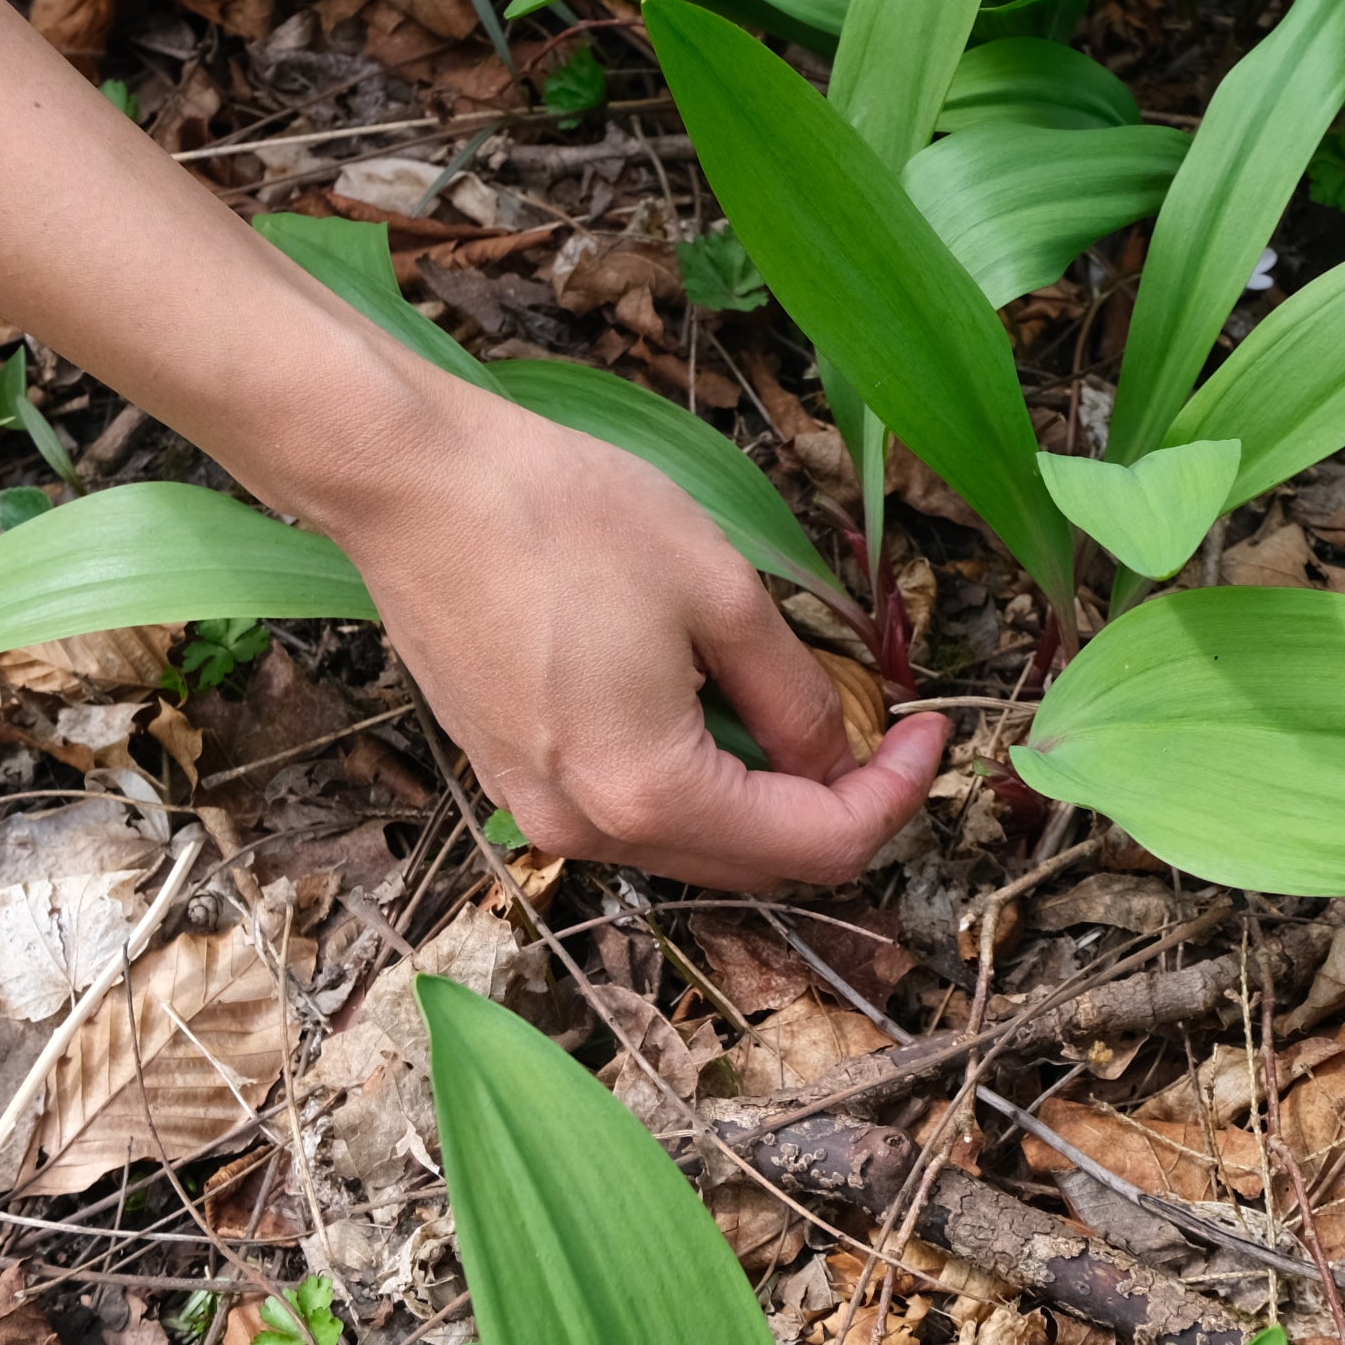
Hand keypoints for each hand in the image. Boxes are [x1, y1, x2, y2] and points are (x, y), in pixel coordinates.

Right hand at [332, 384, 945, 886]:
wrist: (413, 485)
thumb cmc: (562, 518)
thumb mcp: (720, 592)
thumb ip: (796, 694)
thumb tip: (837, 755)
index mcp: (649, 793)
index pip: (814, 844)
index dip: (893, 793)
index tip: (931, 728)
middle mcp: (587, 830)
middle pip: (751, 860)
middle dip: (836, 801)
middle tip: (887, 723)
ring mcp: (535, 809)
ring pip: (689, 837)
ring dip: (762, 792)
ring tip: (804, 705)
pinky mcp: (507, 773)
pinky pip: (627, 804)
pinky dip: (691, 773)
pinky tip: (712, 699)